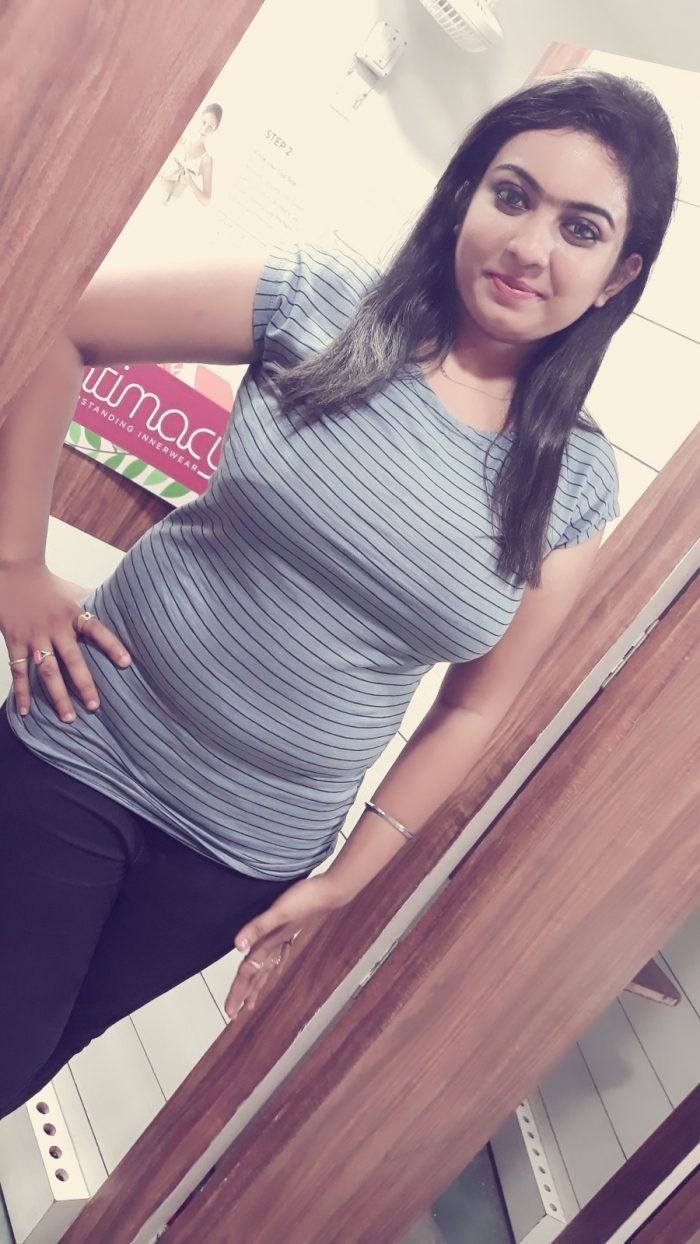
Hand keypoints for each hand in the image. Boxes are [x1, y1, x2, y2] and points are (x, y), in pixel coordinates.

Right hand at [0, 562, 129, 721]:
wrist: (14, 571)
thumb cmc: (46, 582)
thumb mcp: (72, 590)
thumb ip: (91, 600)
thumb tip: (117, 601)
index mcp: (72, 615)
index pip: (97, 630)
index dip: (112, 646)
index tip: (126, 663)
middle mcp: (55, 629)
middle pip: (72, 660)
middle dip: (84, 685)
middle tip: (94, 707)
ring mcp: (34, 637)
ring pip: (47, 671)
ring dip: (58, 696)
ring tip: (68, 718)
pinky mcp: (15, 641)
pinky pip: (19, 671)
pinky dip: (22, 692)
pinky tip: (26, 711)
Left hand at [225, 873, 345, 1019]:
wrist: (330, 892)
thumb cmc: (305, 899)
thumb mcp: (278, 912)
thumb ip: (258, 928)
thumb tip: (238, 946)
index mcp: (269, 942)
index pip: (248, 972)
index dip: (238, 992)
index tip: (230, 1013)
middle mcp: (275, 944)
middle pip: (256, 975)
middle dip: (245, 995)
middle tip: (235, 1014)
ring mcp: (284, 938)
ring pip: (267, 967)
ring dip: (258, 984)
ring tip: (251, 1001)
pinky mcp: (290, 929)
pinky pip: (279, 954)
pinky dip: (275, 964)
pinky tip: (276, 969)